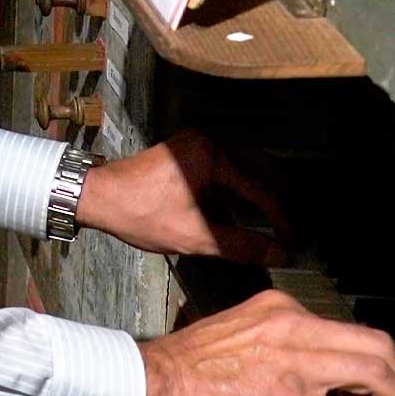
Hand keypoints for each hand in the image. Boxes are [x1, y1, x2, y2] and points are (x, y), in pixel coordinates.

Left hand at [76, 130, 295, 262]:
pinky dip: (239, 190)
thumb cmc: (141, 214)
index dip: (281, 219)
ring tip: (276, 224)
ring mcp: (198, 143)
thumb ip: (240, 245)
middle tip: (292, 230)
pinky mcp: (189, 153)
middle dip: (278, 201)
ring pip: (244, 168)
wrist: (99, 198)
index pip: (259, 188)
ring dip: (260, 195)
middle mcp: (209, 140)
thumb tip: (279, 255)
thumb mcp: (194, 236)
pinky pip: (226, 168)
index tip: (295, 240)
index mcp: (212, 153)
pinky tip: (245, 215)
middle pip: (259, 170)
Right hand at [137, 289, 394, 395]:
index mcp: (281, 307)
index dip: (375, 360)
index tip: (381, 385)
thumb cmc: (186, 365)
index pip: (347, 328)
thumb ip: (278, 344)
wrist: (154, 380)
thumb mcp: (241, 333)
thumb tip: (313, 375)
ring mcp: (295, 362)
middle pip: (376, 343)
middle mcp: (294, 324)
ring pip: (375, 373)